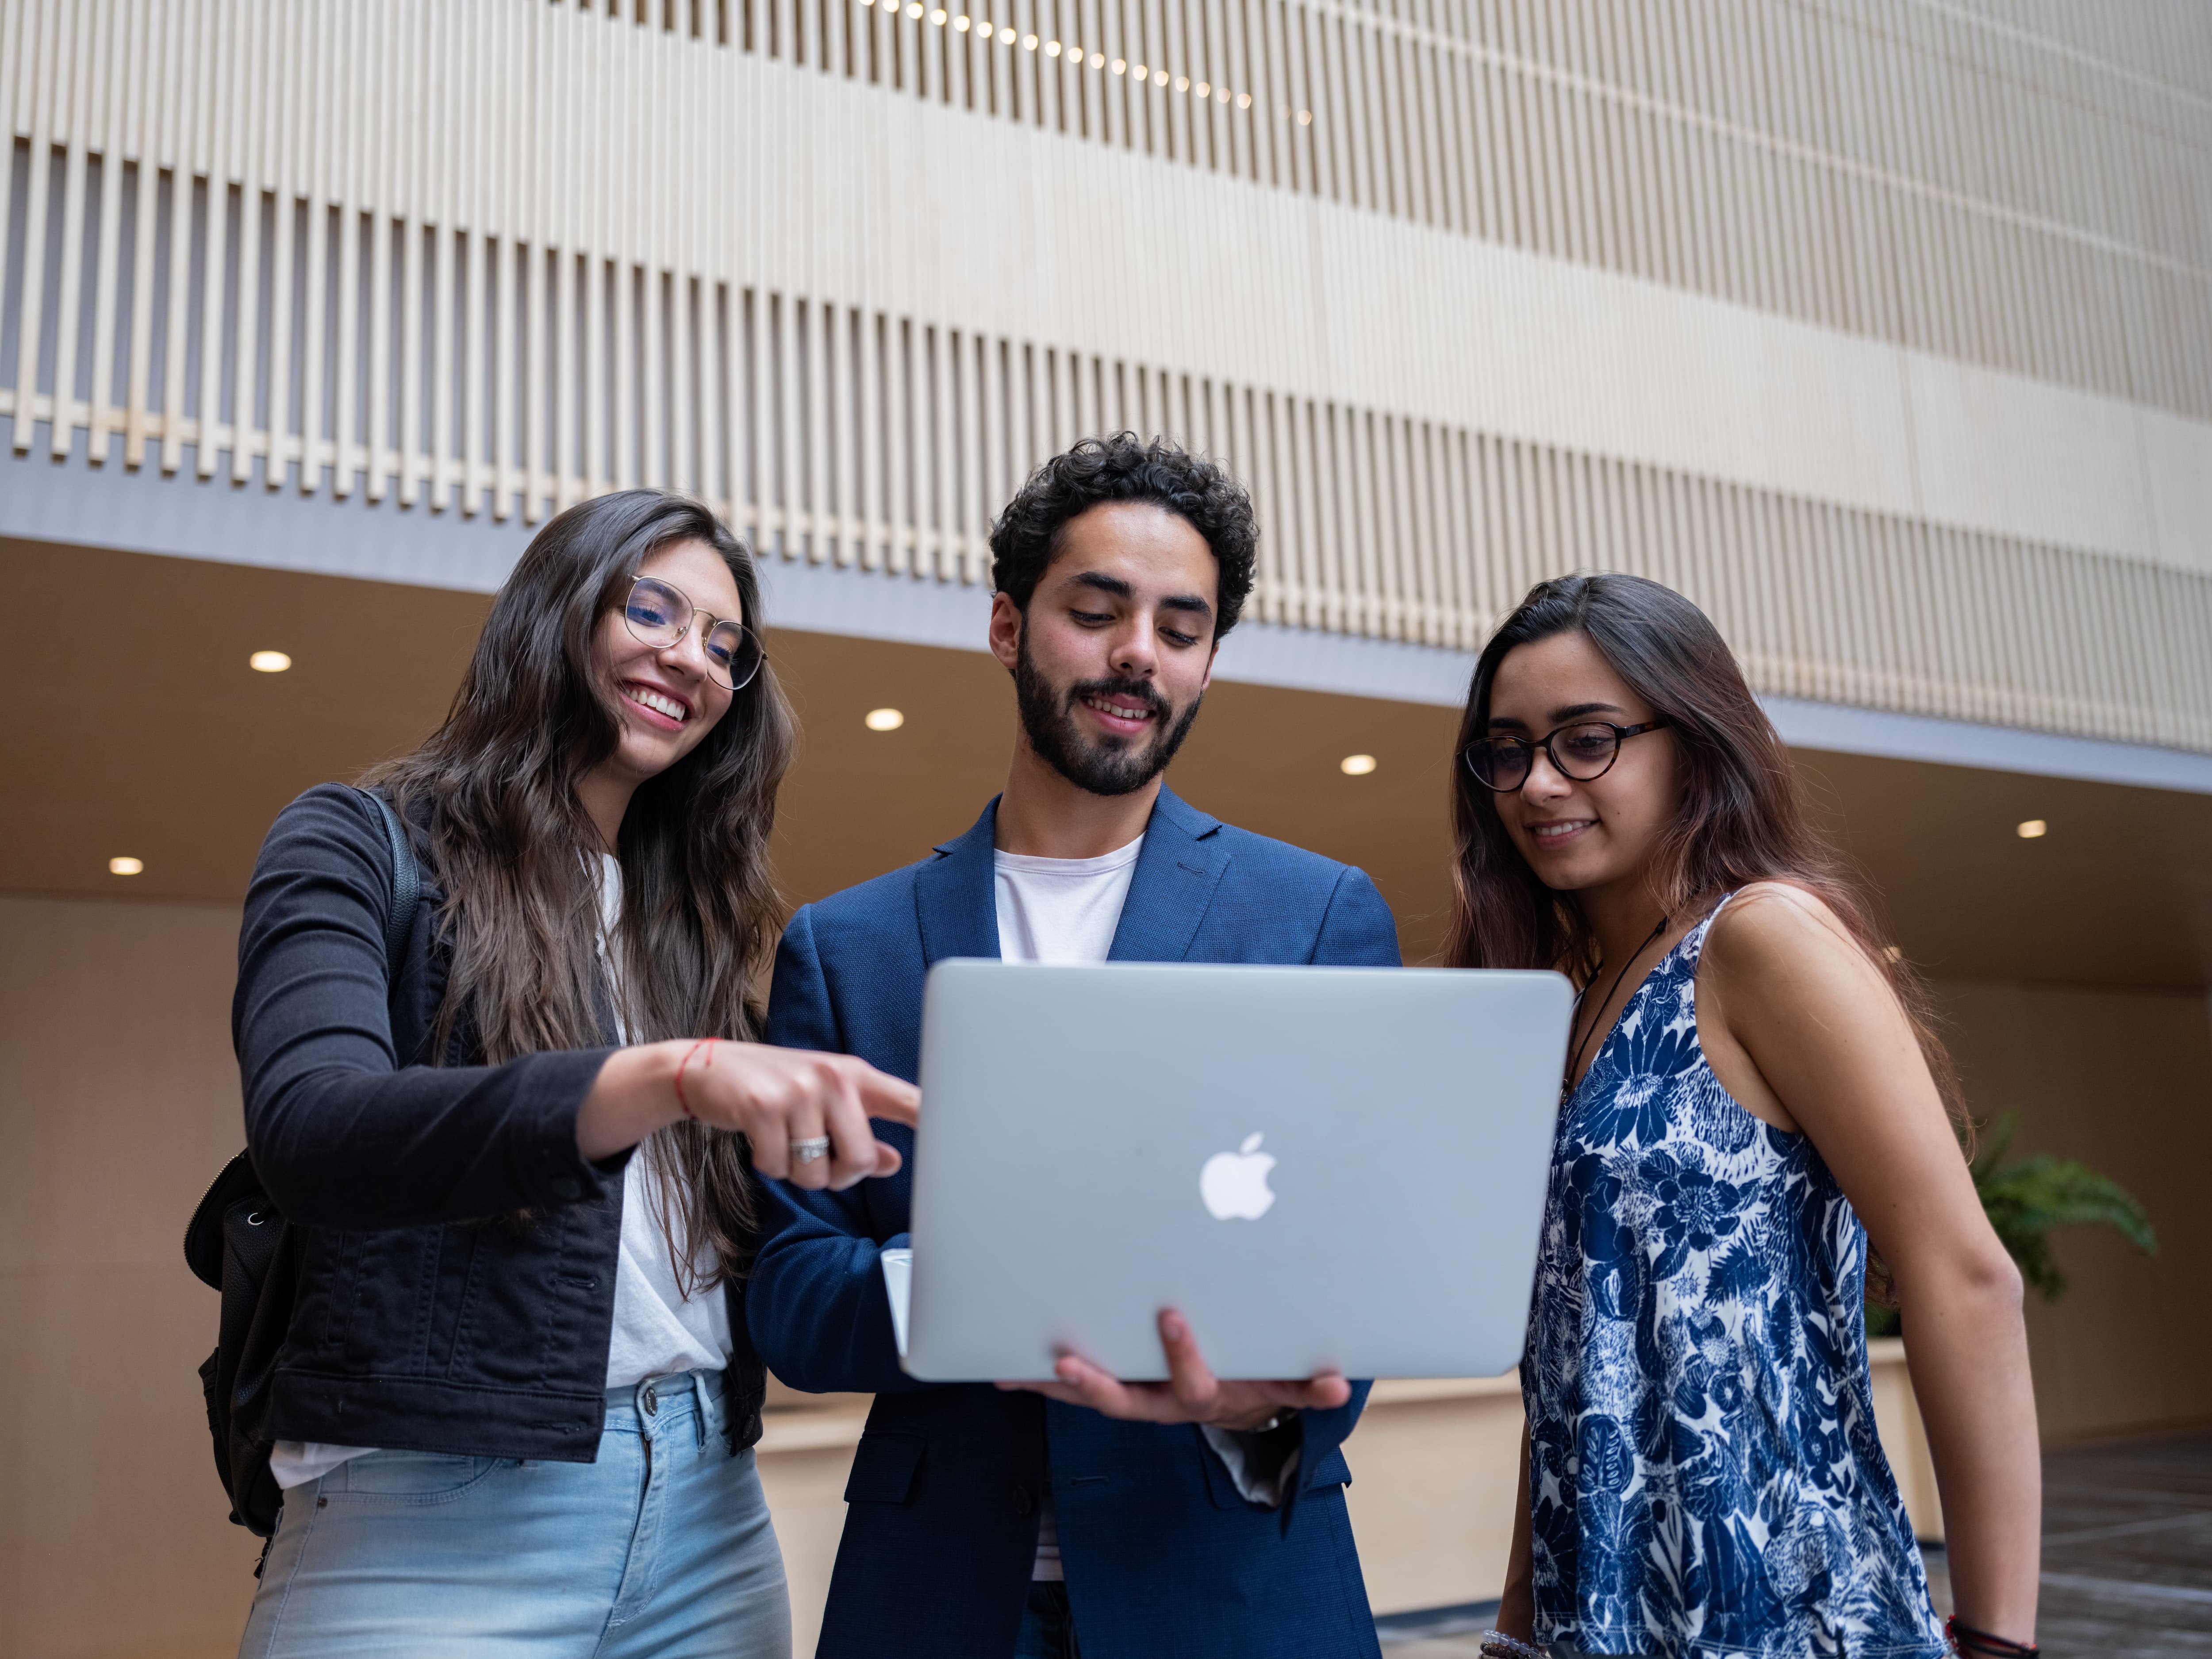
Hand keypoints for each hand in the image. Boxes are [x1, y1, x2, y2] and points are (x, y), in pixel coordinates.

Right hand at [578, 1039, 919, 1191]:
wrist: (708, 1068)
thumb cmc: (776, 1088)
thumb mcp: (824, 1101)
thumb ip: (862, 1131)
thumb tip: (895, 1163)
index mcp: (856, 1075)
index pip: (910, 1101)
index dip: (939, 1124)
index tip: (967, 1143)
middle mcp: (833, 1077)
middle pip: (863, 1159)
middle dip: (839, 1174)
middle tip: (816, 1156)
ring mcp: (798, 1091)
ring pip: (819, 1171)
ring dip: (798, 1172)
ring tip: (783, 1140)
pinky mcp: (763, 1107)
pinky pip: (779, 1168)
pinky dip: (767, 1165)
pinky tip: (759, 1139)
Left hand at [996, 1309, 1350, 1428]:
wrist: (1243, 1399)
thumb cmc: (1258, 1374)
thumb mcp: (1284, 1383)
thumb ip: (1307, 1385)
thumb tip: (1337, 1383)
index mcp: (1203, 1395)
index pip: (1192, 1381)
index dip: (1182, 1355)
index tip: (1172, 1319)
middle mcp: (1162, 1402)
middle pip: (1125, 1401)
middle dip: (1097, 1384)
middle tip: (1065, 1362)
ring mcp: (1137, 1397)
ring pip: (1092, 1396)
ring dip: (1054, 1387)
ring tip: (1016, 1370)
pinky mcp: (1119, 1388)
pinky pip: (1073, 1390)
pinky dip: (1040, 1382)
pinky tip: (1004, 1369)